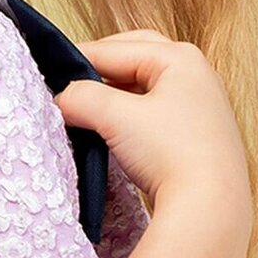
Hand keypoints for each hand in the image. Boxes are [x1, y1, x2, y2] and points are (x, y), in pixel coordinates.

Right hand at [53, 31, 252, 256]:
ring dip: (114, 97)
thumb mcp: (116, 117)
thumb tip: (61, 99)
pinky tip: (113, 133)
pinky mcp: (199, 136)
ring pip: (144, 88)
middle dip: (99, 71)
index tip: (46, 74)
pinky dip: (130, 117)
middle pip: (133, 60)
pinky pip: (155, 114)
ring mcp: (201, 106)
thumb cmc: (172, 154)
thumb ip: (80, 98)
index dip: (76, 60)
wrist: (211, 209)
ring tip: (87, 112)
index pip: (114, 49)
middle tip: (70, 85)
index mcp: (181, 58)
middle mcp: (197, 75)